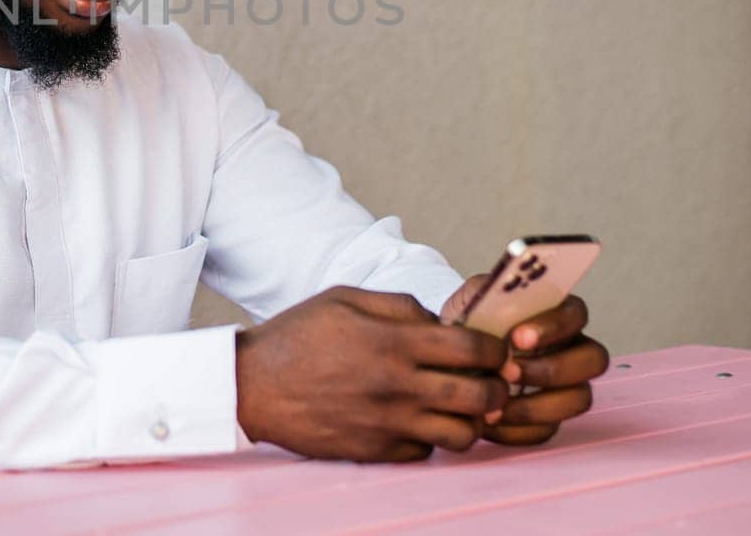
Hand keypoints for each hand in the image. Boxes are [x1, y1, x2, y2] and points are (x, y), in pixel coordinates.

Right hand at [235, 286, 508, 462]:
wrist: (253, 385)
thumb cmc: (298, 335)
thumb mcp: (346, 299)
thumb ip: (400, 306)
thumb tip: (441, 323)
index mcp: (394, 342)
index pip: (473, 349)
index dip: (496, 349)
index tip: (494, 351)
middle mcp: (397, 386)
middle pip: (480, 397)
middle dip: (497, 388)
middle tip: (491, 381)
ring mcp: (387, 422)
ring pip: (462, 434)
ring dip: (471, 420)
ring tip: (460, 406)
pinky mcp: (375, 449)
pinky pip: (426, 451)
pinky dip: (432, 439)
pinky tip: (420, 421)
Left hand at [440, 274, 609, 446]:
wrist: (451, 358)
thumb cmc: (470, 325)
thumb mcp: (473, 300)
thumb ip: (486, 295)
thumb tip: (497, 306)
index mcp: (557, 314)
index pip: (575, 314)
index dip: (553, 327)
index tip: (516, 338)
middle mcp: (572, 349)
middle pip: (594, 359)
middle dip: (551, 369)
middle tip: (508, 372)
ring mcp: (567, 386)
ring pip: (579, 399)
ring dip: (537, 404)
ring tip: (495, 403)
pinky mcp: (550, 417)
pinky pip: (550, 429)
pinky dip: (519, 429)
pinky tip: (492, 420)